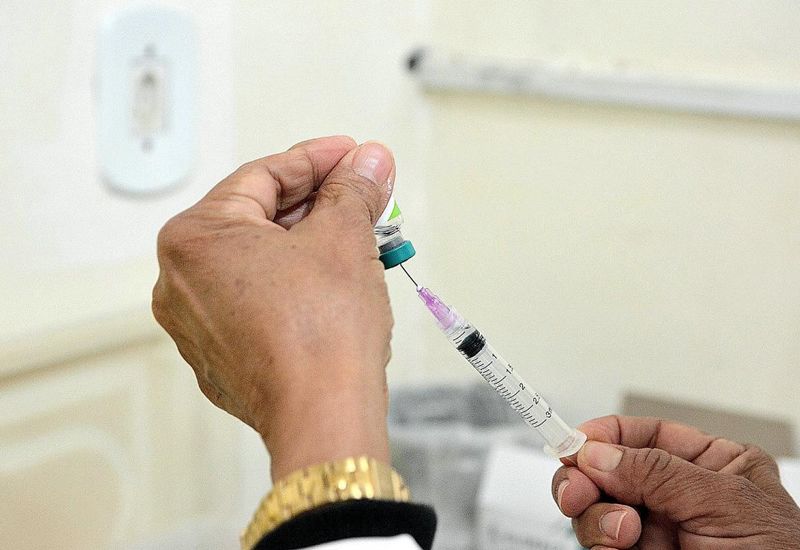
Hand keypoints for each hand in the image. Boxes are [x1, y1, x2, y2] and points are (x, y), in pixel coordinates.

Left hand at [152, 136, 395, 479]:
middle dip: (317, 206)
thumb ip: (353, 189)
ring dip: (308, 247)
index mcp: (195, 237)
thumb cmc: (323, 331)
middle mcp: (180, 280)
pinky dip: (292, 287)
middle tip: (362, 197)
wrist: (323, 417)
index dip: (317, 160)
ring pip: (258, 264)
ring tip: (358, 242)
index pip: (263, 176)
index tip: (352, 156)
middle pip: (257, 220)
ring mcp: (196, 325)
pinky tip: (332, 287)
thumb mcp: (344, 237)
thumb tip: (369, 161)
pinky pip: (256, 304)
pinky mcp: (220, 359)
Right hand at [551, 415, 799, 548]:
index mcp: (712, 466)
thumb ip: (660, 473)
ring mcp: (658, 532)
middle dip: (587, 477)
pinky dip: (598, 542)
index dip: (607, 435)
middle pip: (609, 470)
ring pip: (597, 507)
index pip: (647, 434)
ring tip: (620, 531)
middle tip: (577, 490)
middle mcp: (678, 496)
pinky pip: (599, 542)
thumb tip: (599, 454)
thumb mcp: (725, 503)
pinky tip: (617, 547)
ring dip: (595, 515)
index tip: (576, 444)